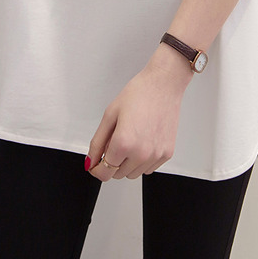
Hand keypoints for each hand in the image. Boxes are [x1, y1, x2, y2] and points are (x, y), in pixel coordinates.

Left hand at [87, 46, 192, 180]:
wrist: (163, 84)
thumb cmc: (139, 93)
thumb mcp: (110, 115)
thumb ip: (97, 142)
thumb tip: (91, 161)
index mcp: (124, 143)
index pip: (104, 172)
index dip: (96, 169)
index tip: (95, 164)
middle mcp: (141, 153)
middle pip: (118, 174)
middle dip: (112, 162)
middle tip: (115, 141)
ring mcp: (155, 155)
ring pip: (133, 174)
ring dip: (127, 163)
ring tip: (130, 138)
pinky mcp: (167, 153)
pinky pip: (148, 168)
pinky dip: (142, 160)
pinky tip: (142, 141)